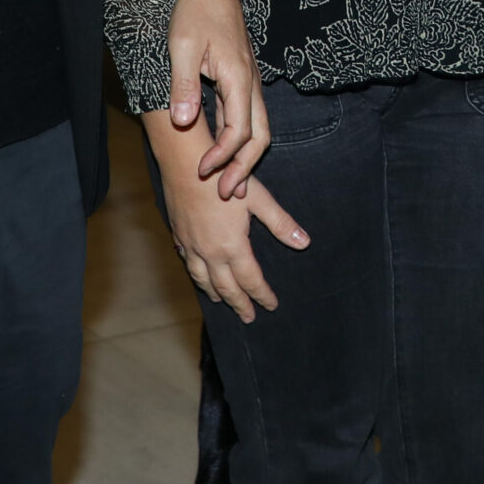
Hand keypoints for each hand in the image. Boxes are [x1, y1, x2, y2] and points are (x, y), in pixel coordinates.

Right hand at [144, 100, 307, 322]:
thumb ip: (281, 223)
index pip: (251, 280)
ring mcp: (191, 247)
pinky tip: (200, 276)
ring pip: (204, 280)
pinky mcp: (178, 237)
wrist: (185, 165)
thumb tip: (304, 242)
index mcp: (232, 247)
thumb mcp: (258, 199)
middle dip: (239, 304)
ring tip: (222, 303)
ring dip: (215, 294)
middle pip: (227, 288)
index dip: (263, 295)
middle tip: (248, 317)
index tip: (272, 305)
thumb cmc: (224, 178)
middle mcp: (210, 253)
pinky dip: (197, 277)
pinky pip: (188, 265)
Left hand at [170, 0, 266, 198]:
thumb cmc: (195, 10)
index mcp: (238, 77)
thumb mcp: (182, 46)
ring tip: (230, 182)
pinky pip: (248, 117)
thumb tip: (184, 121)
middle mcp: (251, 83)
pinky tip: (225, 153)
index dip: (222, 156)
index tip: (202, 171)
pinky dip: (240, 141)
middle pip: (261, 137)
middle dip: (245, 168)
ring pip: (259, 129)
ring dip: (246, 158)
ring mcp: (250, 82)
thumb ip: (183, 85)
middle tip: (228, 194)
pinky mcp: (242, 79)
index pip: (239, 131)